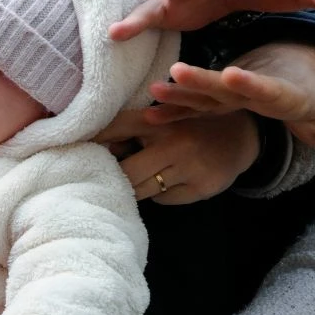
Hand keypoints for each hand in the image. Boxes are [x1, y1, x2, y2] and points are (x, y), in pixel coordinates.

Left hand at [96, 109, 259, 203]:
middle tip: (106, 177)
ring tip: (138, 178)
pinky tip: (169, 181)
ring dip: (134, 187)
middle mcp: (172, 141)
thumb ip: (129, 129)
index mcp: (157, 117)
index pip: (112, 129)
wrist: (243, 134)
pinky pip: (164, 199)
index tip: (70, 151)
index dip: (90, 141)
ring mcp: (189, 166)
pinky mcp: (202, 187)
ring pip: (141, 190)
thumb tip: (91, 147)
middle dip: (113, 176)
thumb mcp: (162, 115)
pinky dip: (159, 194)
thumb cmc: (189, 124)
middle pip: (124, 172)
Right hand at [145, 43, 314, 200]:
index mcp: (289, 94)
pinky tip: (149, 113)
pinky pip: (196, 100)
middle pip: (228, 86)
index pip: (270, 89)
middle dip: (203, 81)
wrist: (307, 64)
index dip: (251, 84)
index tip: (230, 76)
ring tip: (156, 89)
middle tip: (177, 73)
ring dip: (181, 91)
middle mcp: (258, 85)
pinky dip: (175, 106)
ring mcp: (236, 87)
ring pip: (206, 90)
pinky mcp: (222, 92)